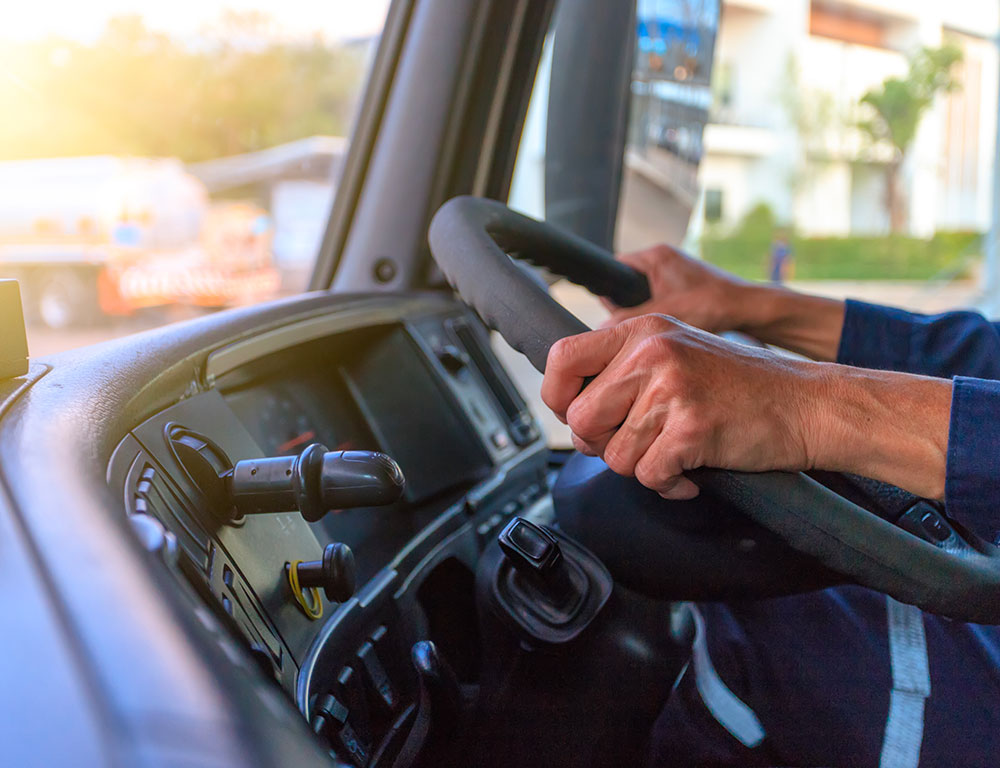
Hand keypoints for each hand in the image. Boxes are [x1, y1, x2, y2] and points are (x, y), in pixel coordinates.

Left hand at [541, 314, 950, 500]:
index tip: (577, 416)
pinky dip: (668, 485)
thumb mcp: (677, 352)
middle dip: (602, 445)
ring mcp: (671, 388)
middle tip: (637, 445)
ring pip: (613, 455)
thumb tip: (569, 404)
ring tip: (673, 454)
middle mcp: (652, 352)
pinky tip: (690, 473)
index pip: (561, 358)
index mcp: (643, 329)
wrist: (808, 405)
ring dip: (641, 467)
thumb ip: (626, 367)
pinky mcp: (691, 427)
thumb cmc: (741, 387)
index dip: (557, 397)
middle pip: (580, 419)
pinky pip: (648, 476)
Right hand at [602, 245, 752, 331]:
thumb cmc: (712, 304)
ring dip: (644, 305)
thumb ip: (629, 319)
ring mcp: (675, 267)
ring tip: (653, 320)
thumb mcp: (664, 313)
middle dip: (626, 300)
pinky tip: (667, 320)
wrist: (747, 308)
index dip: (609, 287)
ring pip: (643, 287)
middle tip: (632, 320)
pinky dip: (659, 306)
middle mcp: (664, 256)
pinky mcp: (683, 280)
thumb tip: (602, 328)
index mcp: (655, 255)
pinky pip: (658, 292)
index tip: (611, 309)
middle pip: (628, 278)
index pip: (616, 265)